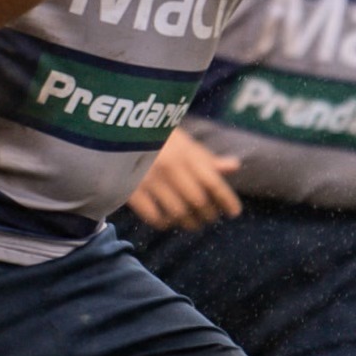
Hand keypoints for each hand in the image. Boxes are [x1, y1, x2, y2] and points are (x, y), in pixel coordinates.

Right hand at [125, 129, 242, 230]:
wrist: (120, 132)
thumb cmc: (160, 140)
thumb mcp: (184, 143)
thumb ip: (207, 159)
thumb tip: (234, 166)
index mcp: (185, 152)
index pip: (213, 182)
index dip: (227, 199)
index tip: (235, 212)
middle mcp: (169, 166)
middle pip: (198, 201)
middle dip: (209, 214)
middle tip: (211, 218)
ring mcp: (149, 179)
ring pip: (178, 212)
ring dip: (190, 223)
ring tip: (193, 223)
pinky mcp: (131, 190)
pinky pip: (154, 216)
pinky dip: (165, 223)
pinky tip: (169, 221)